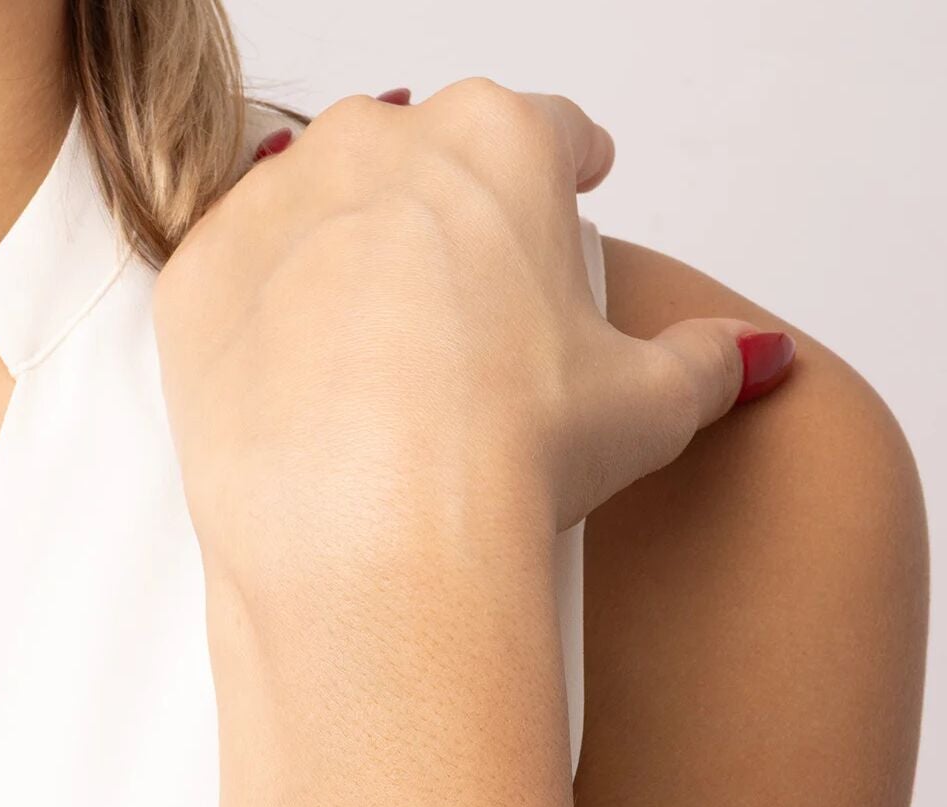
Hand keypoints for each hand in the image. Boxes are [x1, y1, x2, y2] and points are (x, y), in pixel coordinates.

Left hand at [153, 78, 792, 605]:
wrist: (371, 534)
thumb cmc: (509, 451)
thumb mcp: (648, 406)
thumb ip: (707, 361)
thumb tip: (749, 355)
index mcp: (499, 143)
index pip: (551, 132)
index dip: (570, 169)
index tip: (574, 192)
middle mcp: (377, 144)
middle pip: (427, 162)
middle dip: (455, 220)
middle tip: (477, 312)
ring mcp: (274, 205)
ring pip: (322, 209)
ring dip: (351, 259)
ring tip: (382, 358)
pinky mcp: (198, 281)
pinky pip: (240, 278)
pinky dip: (268, 317)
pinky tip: (303, 383)